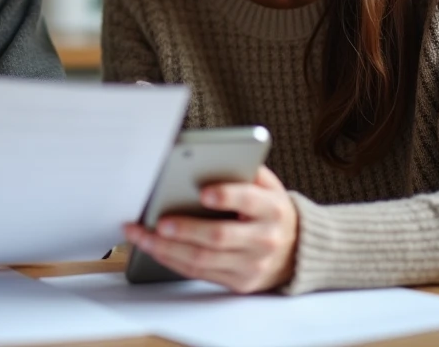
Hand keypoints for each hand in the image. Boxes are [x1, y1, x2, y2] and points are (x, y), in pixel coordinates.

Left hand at [124, 166, 297, 292]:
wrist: (297, 250)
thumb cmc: (269, 209)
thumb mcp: (268, 185)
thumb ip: (243, 170)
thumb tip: (206, 157)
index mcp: (272, 209)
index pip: (249, 201)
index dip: (227, 196)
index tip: (203, 192)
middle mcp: (264, 239)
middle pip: (219, 236)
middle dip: (185, 229)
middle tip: (158, 222)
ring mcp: (251, 265)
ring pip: (203, 260)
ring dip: (167, 249)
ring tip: (140, 235)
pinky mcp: (238, 282)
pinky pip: (199, 274)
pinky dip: (172, 261)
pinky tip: (153, 248)